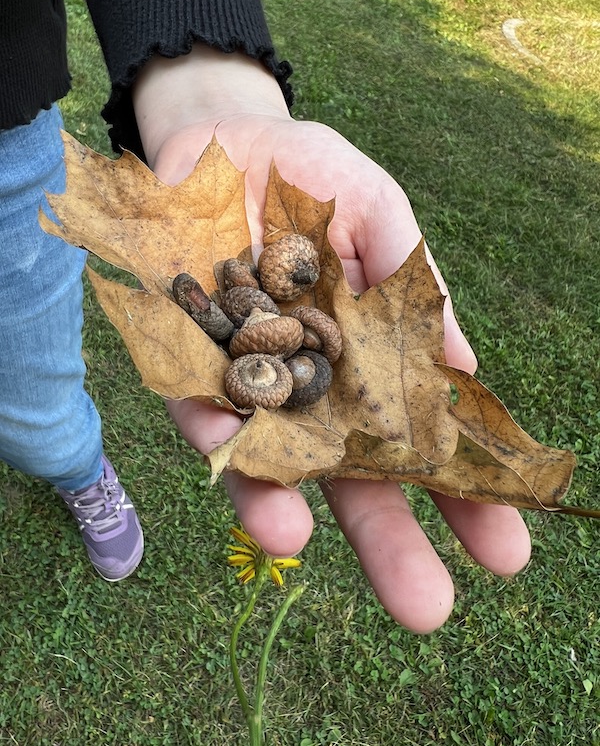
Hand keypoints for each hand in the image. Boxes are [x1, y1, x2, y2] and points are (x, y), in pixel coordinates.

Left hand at [133, 47, 530, 632]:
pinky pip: (193, 396)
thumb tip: (464, 372)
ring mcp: (245, 373)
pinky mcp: (183, 351)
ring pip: (263, 452)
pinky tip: (228, 455)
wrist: (225, 139)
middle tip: (426, 607)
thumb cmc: (315, 178)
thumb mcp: (382, 219)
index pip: (419, 440)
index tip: (506, 551)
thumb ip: (414, 291)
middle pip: (346, 471)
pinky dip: (209, 424)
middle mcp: (308, 383)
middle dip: (382, 535)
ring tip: (292, 543)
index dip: (461, 494)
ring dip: (277, 500)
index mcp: (365, 360)